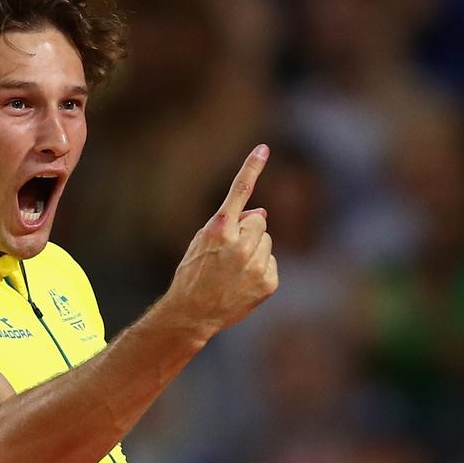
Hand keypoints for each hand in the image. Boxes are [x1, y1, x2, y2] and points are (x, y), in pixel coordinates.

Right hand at [163, 144, 277, 338]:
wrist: (192, 314)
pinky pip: (271, 263)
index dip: (252, 167)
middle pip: (259, 221)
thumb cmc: (193, 274)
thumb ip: (231, 223)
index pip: (239, 192)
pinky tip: (242, 282)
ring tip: (233, 270)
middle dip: (248, 230)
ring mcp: (256, 265)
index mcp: (219, 230)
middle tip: (229, 251)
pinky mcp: (268, 282)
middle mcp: (240, 245)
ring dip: (255, 249)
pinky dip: (260, 269)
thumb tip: (263, 212)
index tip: (264, 148)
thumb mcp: (201, 242)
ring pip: (266, 241)